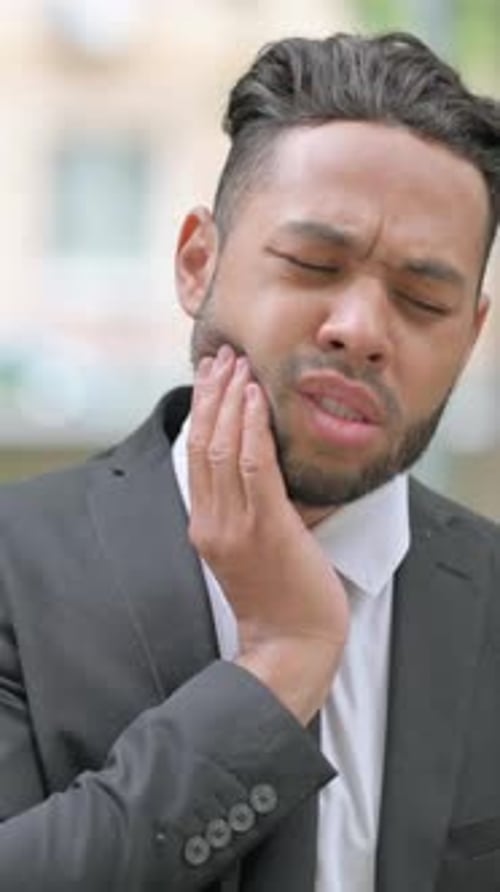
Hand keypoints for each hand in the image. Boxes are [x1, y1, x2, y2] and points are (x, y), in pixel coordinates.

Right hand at [187, 345, 348, 723]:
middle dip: (212, 395)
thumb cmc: (278, 599)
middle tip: (221, 357)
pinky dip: (253, 428)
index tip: (210, 377)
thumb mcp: (247, 552)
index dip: (202, 411)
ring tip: (239, 365)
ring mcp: (236, 526)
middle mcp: (212, 522)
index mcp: (204, 526)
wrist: (290, 646)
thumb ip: (242, 513)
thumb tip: (254, 472)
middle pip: (204, 444)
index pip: (196, 456)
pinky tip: (257, 399)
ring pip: (225, 448)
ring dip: (231, 401)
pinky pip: (255, 467)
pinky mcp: (267, 529)